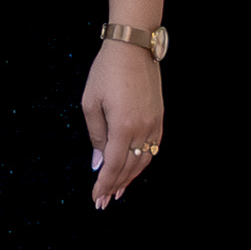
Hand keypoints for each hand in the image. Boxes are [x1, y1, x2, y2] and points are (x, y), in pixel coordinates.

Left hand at [82, 39, 164, 209]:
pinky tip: (134, 169)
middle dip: (116, 186)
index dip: (104, 184)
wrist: (133, 47)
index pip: (114, 165)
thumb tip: (98, 162)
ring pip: (144, 160)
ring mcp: (154, 123)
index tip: (96, 198)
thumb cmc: (106, 71)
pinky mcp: (159, 117)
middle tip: (104, 202)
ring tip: (117, 191)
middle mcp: (142, 128)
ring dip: (130, 177)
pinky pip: (153, 147)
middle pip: (130, 167)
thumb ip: (96, 135)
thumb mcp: (91, 103)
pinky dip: (142, 162)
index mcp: (123, 126)